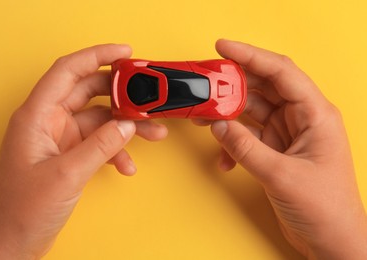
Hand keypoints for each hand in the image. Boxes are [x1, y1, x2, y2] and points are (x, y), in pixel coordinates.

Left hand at [0, 44, 167, 258]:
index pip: (68, 71)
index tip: (124, 53)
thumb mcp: (66, 175)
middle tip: (147, 97)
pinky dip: (116, 151)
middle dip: (121, 95)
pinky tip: (127, 166)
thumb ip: (100, 146)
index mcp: (37, 116)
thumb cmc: (22, 211)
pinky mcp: (69, 156)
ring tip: (152, 134)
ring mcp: (60, 139)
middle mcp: (48, 122)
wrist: (12, 244)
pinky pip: (99, 143)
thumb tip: (127, 125)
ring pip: (99, 120)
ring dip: (126, 127)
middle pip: (89, 93)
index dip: (97, 56)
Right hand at [208, 39, 366, 258]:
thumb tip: (218, 125)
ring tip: (203, 117)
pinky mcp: (275, 150)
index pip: (281, 72)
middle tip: (206, 84)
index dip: (251, 55)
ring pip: (251, 111)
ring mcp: (286, 134)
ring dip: (227, 114)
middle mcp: (301, 119)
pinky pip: (247, 136)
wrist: (331, 241)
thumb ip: (245, 148)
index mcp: (315, 114)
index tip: (223, 48)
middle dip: (233, 85)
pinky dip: (232, 143)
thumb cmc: (325, 209)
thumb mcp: (281, 175)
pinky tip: (224, 158)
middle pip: (263, 87)